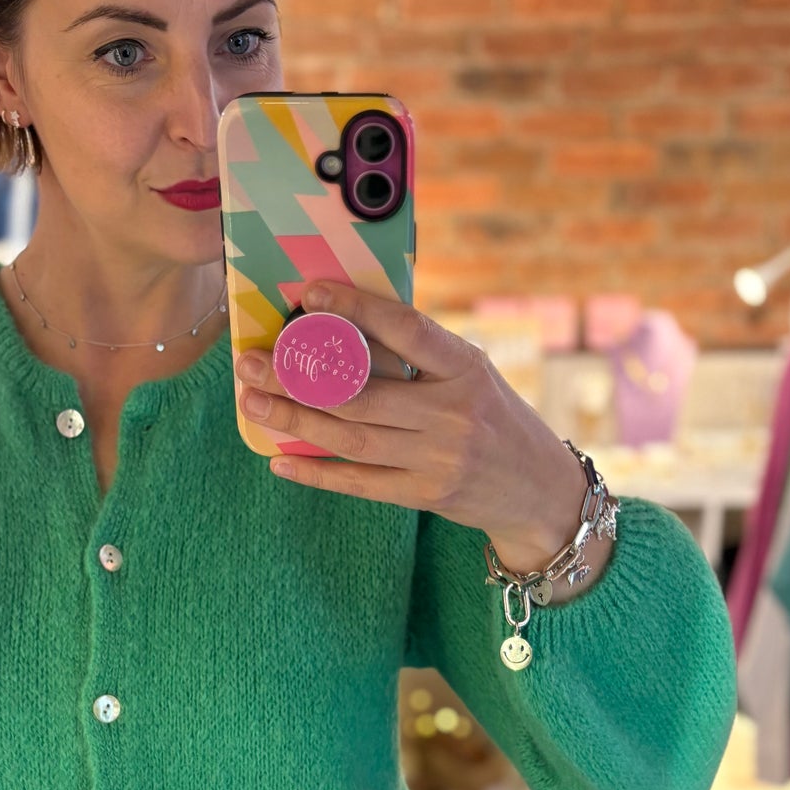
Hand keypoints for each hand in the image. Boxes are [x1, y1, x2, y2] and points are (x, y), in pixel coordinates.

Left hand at [236, 277, 590, 572]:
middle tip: (249, 362)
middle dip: (295, 375)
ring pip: (350, 437)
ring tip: (253, 402)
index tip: (309, 293)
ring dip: (293, 418)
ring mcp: (438, 458)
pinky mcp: (426, 496)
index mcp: (466, 367)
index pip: (405, 329)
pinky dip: (316, 472)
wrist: (540, 491)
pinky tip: (280, 459)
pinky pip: (359, 483)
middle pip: (360, 391)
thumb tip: (342, 327)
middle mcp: (452, 413)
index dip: (355, 307)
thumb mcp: (472, 375)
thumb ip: (420, 356)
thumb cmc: (496, 420)